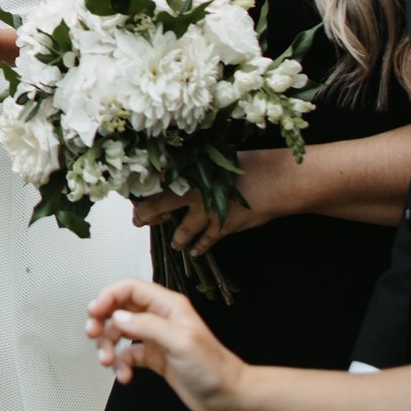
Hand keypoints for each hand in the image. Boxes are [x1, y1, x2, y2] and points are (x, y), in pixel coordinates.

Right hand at [85, 278, 245, 410]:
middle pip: (120, 309)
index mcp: (168, 306)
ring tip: (108, 361)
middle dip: (103, 321)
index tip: (94, 311)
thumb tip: (118, 317)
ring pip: (120, 333)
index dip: (109, 296)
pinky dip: (120, 365)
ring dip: (108, 346)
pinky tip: (124, 375)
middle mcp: (160, 318)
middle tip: (94, 334)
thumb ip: (146, 326)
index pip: (130, 289)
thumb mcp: (179, 341)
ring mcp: (156, 338)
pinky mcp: (154, 358)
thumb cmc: (213, 367)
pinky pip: (127, 356)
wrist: (226, 396)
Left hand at [132, 147, 298, 247]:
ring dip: (177, 238)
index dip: (143, 191)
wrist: (275, 179)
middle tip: (139, 220)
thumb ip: (196, 167)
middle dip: (146, 215)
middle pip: (158, 206)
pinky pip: (206, 241)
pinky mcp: (222, 227)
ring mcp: (206, 211)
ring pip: (182, 230)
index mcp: (189, 170)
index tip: (135, 196)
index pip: (156, 182)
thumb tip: (177, 172)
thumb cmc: (248, 163)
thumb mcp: (216, 159)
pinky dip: (200, 246)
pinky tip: (195, 251)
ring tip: (175, 244)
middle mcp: (192, 191)